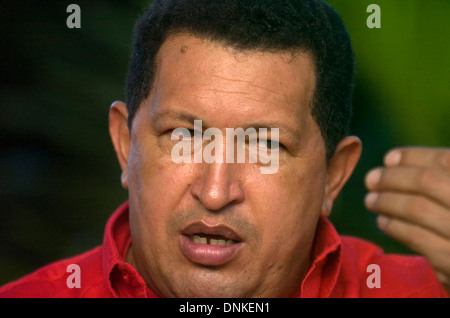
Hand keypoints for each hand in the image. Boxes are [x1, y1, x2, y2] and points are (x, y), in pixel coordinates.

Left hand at [364, 147, 449, 294]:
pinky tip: (383, 221)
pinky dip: (394, 226)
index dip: (413, 157)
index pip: (445, 160)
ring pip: (416, 208)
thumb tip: (390, 161)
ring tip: (371, 200)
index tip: (388, 159)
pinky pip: (416, 237)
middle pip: (426, 181)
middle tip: (370, 180)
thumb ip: (438, 177)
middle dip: (391, 178)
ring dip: (386, 201)